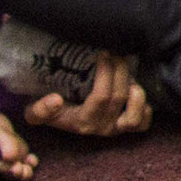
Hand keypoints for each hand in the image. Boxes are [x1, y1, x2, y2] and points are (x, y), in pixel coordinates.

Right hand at [22, 53, 151, 136]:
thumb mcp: (35, 112)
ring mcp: (117, 129)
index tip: (102, 52)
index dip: (106, 73)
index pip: (102, 97)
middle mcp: (102, 128)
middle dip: (120, 69)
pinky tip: (133, 88)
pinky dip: (144, 105)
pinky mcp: (129, 128)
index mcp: (82, 123)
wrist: (60, 121)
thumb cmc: (50, 112)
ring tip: (125, 71)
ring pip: (137, 111)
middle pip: (120, 96)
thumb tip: (55, 99)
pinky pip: (145, 121)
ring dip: (134, 86)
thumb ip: (39, 110)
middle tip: (115, 52)